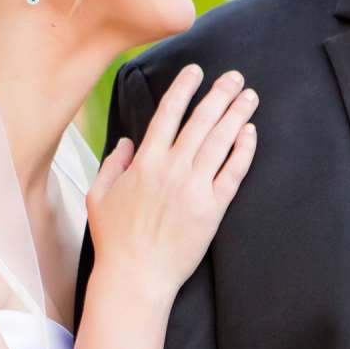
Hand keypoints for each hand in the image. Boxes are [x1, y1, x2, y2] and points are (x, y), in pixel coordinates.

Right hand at [86, 65, 257, 301]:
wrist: (136, 277)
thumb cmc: (115, 240)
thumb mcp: (98, 197)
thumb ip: (112, 165)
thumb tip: (126, 142)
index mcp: (144, 162)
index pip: (167, 113)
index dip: (184, 88)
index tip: (196, 71)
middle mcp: (172, 169)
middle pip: (201, 121)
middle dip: (220, 94)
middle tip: (235, 76)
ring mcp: (194, 187)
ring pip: (220, 141)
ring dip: (237, 114)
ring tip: (249, 96)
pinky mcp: (212, 208)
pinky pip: (233, 172)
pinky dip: (244, 150)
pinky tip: (251, 133)